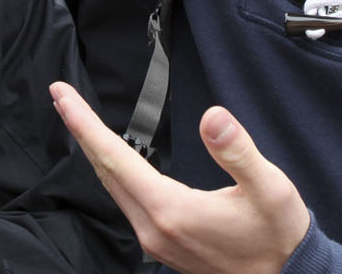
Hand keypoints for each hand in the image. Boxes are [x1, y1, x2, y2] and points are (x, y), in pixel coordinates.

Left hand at [49, 81, 309, 273]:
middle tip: (62, 97)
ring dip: (95, 153)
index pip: (115, 159)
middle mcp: (155, 229)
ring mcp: (156, 242)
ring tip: (82, 122)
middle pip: (105, 173)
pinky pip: (127, 203)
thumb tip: (213, 116)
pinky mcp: (164, 246)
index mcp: (172, 211)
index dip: (84, 123)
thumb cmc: (279, 234)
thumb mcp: (269, 187)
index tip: (62, 95)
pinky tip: (115, 161)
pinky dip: (114, 174)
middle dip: (81, 132)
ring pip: (113, 190)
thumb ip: (237, 150)